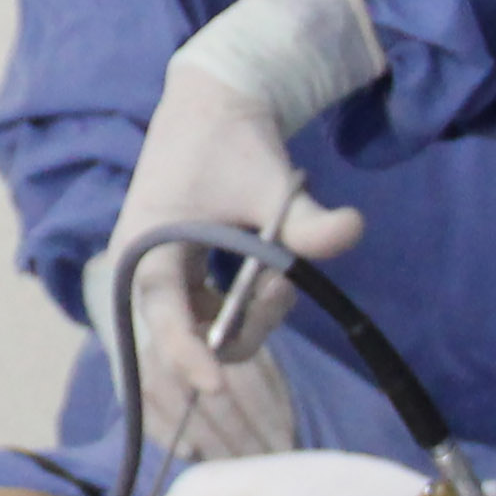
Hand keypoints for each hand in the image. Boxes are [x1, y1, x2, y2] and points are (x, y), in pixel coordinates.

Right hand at [99, 61, 363, 460]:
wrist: (214, 107)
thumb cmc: (232, 142)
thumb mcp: (272, 184)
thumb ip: (308, 221)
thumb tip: (352, 230)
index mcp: (147, 245)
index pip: (163, 316)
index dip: (188, 355)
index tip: (217, 387)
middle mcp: (142, 269)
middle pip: (189, 332)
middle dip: (244, 325)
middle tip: (287, 284)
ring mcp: (160, 276)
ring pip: (203, 329)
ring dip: (249, 316)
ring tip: (282, 270)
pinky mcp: (179, 277)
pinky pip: (208, 315)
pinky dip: (242, 308)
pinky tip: (269, 276)